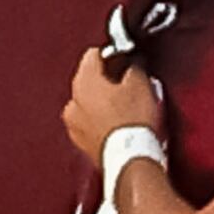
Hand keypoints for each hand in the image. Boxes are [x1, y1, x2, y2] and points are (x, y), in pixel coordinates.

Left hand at [65, 49, 166, 163]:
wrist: (131, 158)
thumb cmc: (132, 123)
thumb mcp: (141, 83)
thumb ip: (134, 65)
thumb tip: (133, 62)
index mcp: (82, 83)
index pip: (92, 54)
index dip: (113, 54)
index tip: (126, 59)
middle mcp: (72, 103)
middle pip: (89, 79)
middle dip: (108, 79)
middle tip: (129, 82)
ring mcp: (74, 125)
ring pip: (88, 102)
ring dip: (105, 101)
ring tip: (128, 106)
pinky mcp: (82, 143)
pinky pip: (91, 122)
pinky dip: (103, 120)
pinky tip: (121, 123)